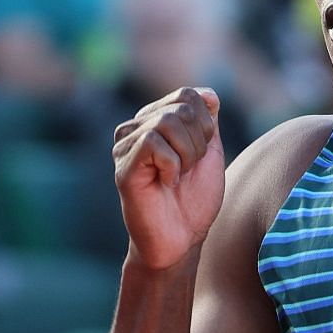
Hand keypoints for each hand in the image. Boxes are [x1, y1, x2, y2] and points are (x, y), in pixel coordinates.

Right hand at [114, 87, 225, 270]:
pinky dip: (173, 166)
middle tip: (188, 170)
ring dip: (187, 156)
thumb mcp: (210, 153)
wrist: (182, 239)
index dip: (206, 126)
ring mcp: (125, 145)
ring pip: (168, 122)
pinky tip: (166, 183)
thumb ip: (208, 121)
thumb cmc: (194, 199)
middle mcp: (136, 127)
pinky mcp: (123, 165)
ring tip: (177, 177)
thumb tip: (208, 93)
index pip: (189, 95)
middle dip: (199, 143)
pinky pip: (154, 144)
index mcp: (155, 120)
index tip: (200, 155)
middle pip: (181, 108)